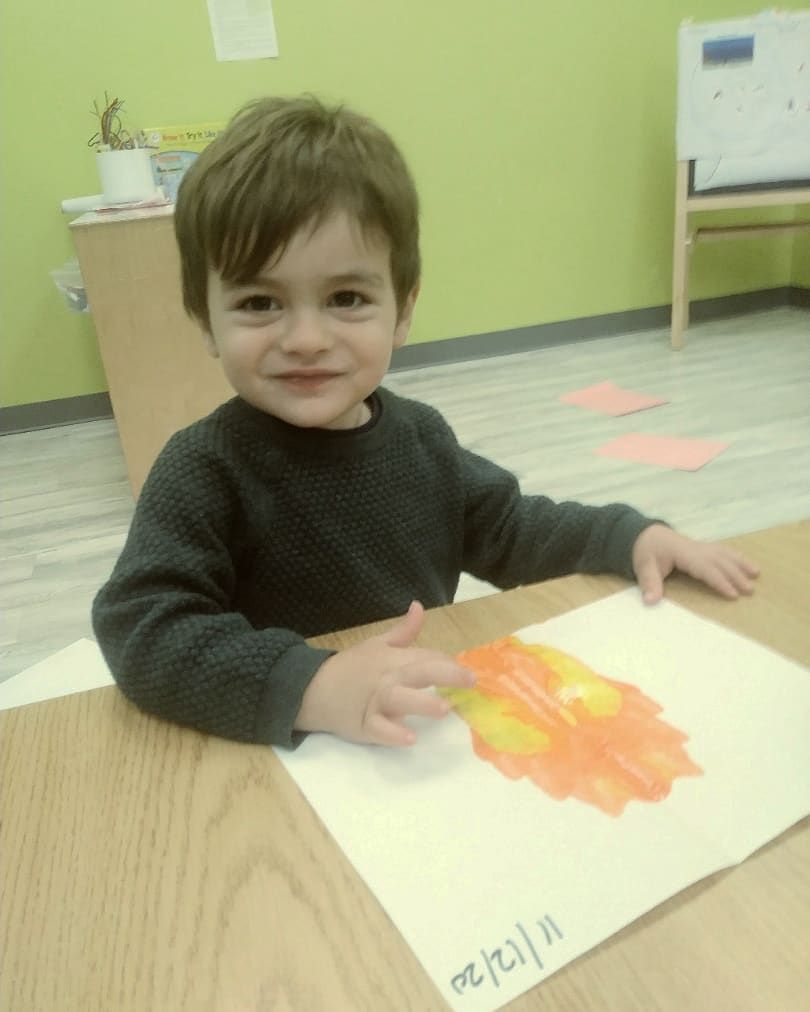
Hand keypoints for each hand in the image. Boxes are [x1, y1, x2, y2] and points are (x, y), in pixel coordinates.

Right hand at [295, 601, 475, 746]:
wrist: (313, 689)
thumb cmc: (351, 668)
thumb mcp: (376, 644)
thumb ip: (403, 631)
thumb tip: (419, 606)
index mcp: (394, 658)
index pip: (426, 657)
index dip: (448, 664)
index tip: (467, 674)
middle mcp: (388, 678)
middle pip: (418, 672)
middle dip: (445, 674)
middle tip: (470, 680)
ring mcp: (376, 702)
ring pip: (400, 700)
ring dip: (422, 703)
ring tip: (444, 709)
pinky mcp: (364, 725)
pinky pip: (380, 730)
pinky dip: (393, 734)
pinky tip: (410, 739)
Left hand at [632, 524, 758, 603]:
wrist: (645, 534)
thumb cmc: (646, 552)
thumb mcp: (643, 567)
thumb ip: (649, 583)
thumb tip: (651, 601)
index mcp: (683, 553)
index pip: (705, 568)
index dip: (719, 581)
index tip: (733, 593)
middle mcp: (696, 548)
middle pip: (719, 561)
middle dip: (735, 575)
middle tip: (750, 590)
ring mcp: (701, 546)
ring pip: (724, 554)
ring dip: (740, 563)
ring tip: (756, 574)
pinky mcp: (703, 547)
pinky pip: (723, 551)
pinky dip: (736, 556)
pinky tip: (747, 563)